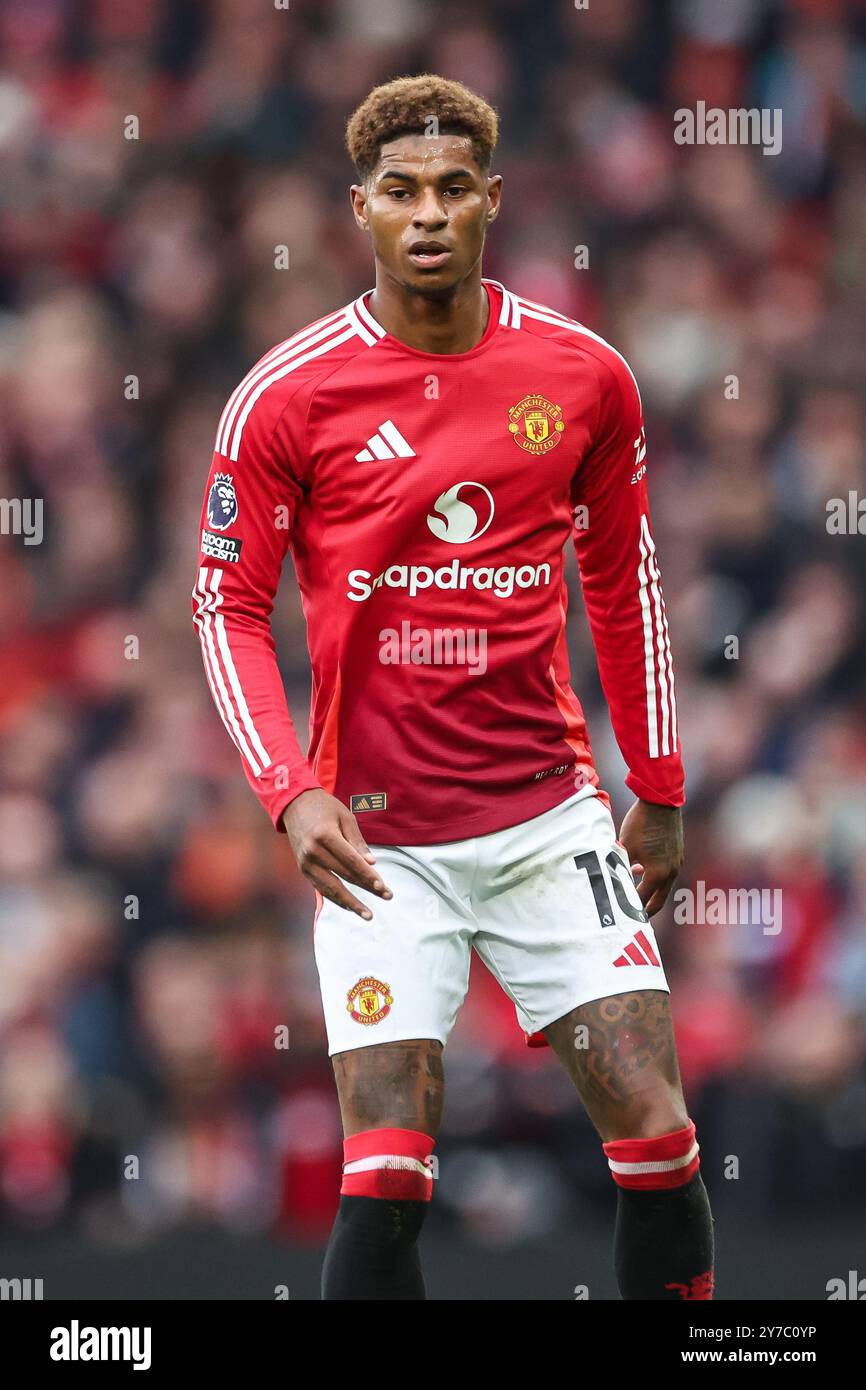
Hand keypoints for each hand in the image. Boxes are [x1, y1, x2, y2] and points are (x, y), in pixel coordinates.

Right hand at [281, 789, 392, 919]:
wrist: (293, 804)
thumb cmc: (324, 807)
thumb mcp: (345, 817)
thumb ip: (357, 841)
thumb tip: (371, 863)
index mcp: (325, 836)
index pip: (351, 862)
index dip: (368, 876)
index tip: (382, 886)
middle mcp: (313, 852)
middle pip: (344, 876)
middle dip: (367, 888)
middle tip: (386, 896)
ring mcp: (305, 862)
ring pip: (331, 888)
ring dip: (351, 903)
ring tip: (368, 914)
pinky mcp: (302, 869)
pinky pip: (321, 888)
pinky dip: (336, 899)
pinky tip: (349, 906)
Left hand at [617, 799, 682, 917]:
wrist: (661, 801)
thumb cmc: (640, 824)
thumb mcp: (625, 848)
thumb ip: (620, 868)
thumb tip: (611, 884)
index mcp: (657, 874)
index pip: (641, 900)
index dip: (630, 910)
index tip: (620, 919)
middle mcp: (671, 872)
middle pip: (658, 900)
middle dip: (645, 910)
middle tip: (633, 920)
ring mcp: (677, 863)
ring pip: (663, 886)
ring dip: (649, 892)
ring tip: (634, 897)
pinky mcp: (678, 853)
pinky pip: (666, 873)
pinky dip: (654, 877)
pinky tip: (639, 870)